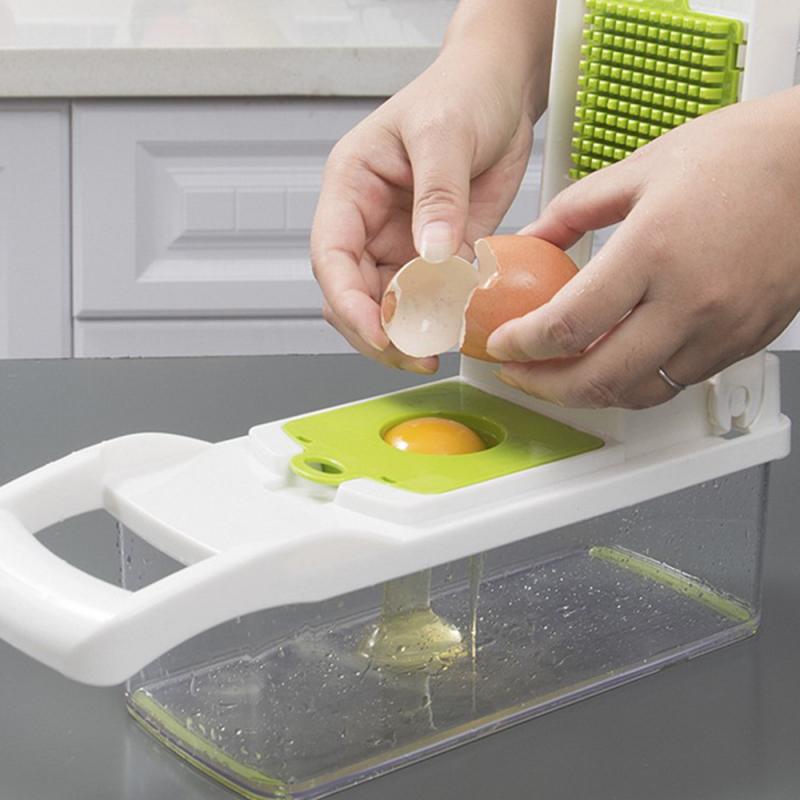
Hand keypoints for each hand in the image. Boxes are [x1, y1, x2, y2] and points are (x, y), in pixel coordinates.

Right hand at [311, 1, 554, 372]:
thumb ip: (437, 196)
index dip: (349, 303)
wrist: (501, 89)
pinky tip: (463, 327)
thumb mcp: (445, 134)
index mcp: (351, 188)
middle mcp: (369, 222)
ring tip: (441, 347)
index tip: (380, 334)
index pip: (332, 256)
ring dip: (411, 332)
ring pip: (390, 305)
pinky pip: (433, 298)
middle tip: (419, 354)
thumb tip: (432, 258)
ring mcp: (402, 243)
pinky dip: (443, 318)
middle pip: (354, 294)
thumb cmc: (461, 92)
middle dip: (379, 331)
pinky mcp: (438, 256)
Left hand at [486, 87, 799, 408]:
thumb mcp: (641, 167)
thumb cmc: (741, 154)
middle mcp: (688, 301)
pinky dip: (635, 383)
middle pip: (598, 378)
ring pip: (638, 393)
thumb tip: (532, 240)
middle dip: (544, 387)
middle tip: (519, 375)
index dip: (522, 346)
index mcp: (652, 250)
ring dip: (589, 394)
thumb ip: (575, 211)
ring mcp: (721, 328)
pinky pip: (677, 383)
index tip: (501, 346)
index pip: (567, 325)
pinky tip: (615, 363)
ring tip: (560, 376)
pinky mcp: (743, 341)